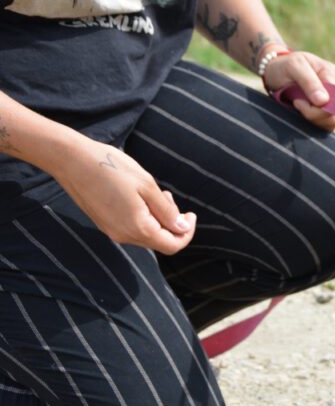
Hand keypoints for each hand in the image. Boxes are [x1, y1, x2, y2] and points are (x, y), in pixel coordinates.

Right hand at [53, 138, 195, 254]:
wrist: (71, 160)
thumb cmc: (111, 168)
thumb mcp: (147, 186)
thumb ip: (167, 211)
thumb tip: (182, 228)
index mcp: (138, 229)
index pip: (173, 245)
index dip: (187, 233)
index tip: (191, 214)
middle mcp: (123, 236)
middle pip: (160, 242)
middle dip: (173, 224)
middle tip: (170, 197)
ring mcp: (112, 231)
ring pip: (146, 235)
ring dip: (158, 219)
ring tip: (155, 194)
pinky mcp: (104, 224)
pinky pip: (132, 228)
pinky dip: (144, 217)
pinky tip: (139, 197)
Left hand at [262, 51, 334, 131]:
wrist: (276, 73)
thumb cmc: (285, 66)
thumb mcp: (294, 66)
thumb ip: (309, 82)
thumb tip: (324, 101)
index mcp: (334, 74)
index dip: (318, 106)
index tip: (298, 101)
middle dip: (314, 114)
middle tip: (297, 103)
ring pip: (331, 122)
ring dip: (312, 119)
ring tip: (298, 105)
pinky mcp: (328, 113)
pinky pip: (327, 126)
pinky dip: (312, 123)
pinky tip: (302, 112)